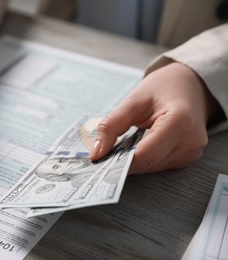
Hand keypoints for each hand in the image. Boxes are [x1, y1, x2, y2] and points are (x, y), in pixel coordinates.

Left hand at [89, 62, 219, 173]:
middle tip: (107, 150)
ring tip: (128, 140)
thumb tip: (96, 153)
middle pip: (148, 164)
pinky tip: (141, 143)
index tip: (100, 160)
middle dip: (125, 160)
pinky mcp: (190, 157)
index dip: (120, 161)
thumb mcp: (133, 100)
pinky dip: (146, 158)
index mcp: (180, 122)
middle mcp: (191, 141)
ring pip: (153, 167)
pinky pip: (160, 164)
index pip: (144, 155)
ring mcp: (193, 151)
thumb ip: (111, 126)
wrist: (190, 84)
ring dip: (135, 159)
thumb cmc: (163, 87)